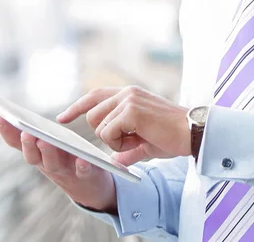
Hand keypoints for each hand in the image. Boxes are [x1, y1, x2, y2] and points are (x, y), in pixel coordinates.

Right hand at [0, 108, 116, 212]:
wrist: (86, 184)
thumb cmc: (57, 155)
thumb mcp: (36, 140)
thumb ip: (14, 128)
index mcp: (34, 151)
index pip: (16, 142)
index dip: (6, 130)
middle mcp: (45, 163)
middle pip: (32, 156)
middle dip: (27, 144)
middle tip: (25, 132)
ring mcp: (64, 169)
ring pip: (52, 164)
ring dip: (47, 153)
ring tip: (45, 140)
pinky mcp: (85, 173)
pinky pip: (82, 172)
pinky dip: (81, 167)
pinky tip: (81, 160)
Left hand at [56, 85, 190, 165]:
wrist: (192, 133)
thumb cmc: (171, 137)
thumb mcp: (143, 142)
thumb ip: (125, 147)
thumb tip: (111, 161)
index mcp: (129, 95)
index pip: (95, 96)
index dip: (77, 107)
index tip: (61, 118)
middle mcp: (127, 93)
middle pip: (93, 116)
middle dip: (104, 134)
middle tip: (128, 140)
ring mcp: (129, 100)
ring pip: (99, 126)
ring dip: (114, 141)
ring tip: (138, 139)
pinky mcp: (131, 110)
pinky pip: (109, 133)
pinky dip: (120, 144)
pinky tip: (139, 139)